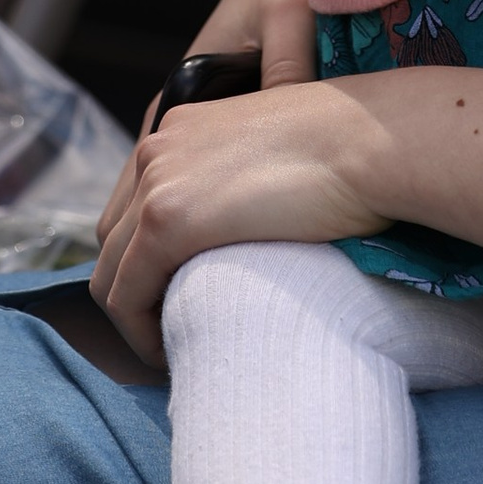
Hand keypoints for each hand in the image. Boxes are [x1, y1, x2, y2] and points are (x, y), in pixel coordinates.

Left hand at [92, 80, 386, 362]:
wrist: (372, 141)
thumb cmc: (356, 150)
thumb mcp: (283, 152)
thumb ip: (248, 176)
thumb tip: (254, 223)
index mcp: (182, 127)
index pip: (135, 204)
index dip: (145, 259)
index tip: (178, 296)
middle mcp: (157, 149)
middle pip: (111, 240)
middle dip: (131, 292)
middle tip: (170, 332)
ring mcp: (156, 183)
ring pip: (109, 273)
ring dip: (133, 321)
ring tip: (172, 352)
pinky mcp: (168, 221)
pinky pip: (125, 297)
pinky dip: (139, 334)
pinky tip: (171, 356)